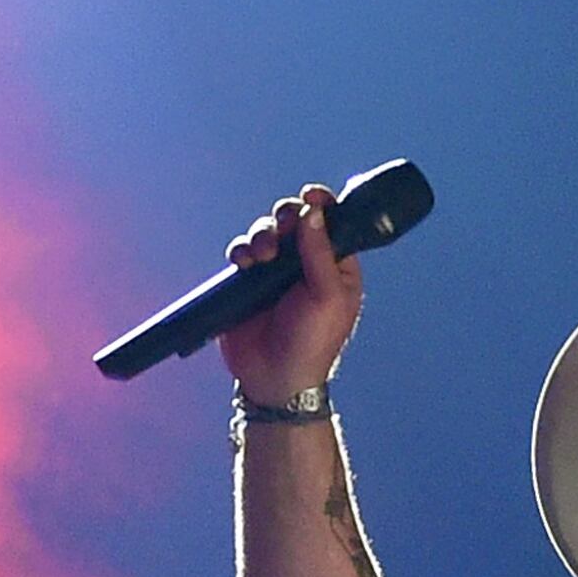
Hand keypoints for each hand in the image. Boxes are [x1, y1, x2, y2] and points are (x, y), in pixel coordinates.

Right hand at [216, 183, 365, 402]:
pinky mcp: (249, 282)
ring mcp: (275, 272)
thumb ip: (320, 252)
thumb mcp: (326, 296)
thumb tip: (315, 211)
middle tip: (282, 228)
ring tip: (260, 257)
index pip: (330, 222)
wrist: (274, 379)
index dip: (320, 204)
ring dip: (261, 236)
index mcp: (336, 264)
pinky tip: (244, 264)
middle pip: (294, 220)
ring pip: (266, 232)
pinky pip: (242, 252)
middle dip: (285, 218)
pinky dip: (241, 251)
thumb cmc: (312, 343)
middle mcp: (306, 263)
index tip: (310, 197)